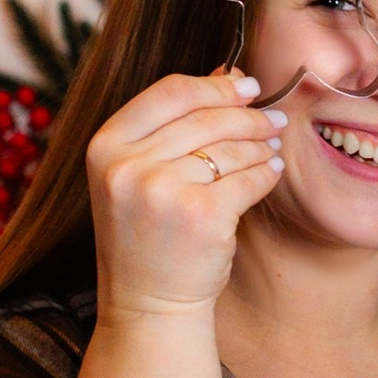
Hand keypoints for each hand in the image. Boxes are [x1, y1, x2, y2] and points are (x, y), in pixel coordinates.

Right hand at [85, 68, 287, 322]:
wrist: (148, 304)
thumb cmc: (148, 237)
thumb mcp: (139, 174)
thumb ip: (174, 124)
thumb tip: (229, 73)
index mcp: (105, 147)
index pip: (170, 92)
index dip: (215, 85)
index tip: (246, 85)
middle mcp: (127, 165)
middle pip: (205, 116)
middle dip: (247, 115)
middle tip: (272, 118)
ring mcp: (162, 191)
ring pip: (229, 147)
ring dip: (260, 143)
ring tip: (272, 146)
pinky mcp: (201, 215)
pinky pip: (248, 178)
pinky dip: (266, 173)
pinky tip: (272, 171)